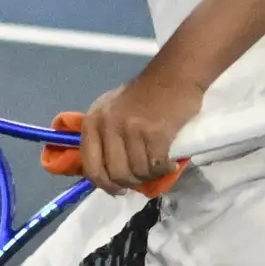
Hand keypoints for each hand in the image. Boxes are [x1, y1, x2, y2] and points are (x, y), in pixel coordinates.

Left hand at [75, 63, 205, 196]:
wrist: (174, 76)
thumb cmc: (144, 95)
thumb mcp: (111, 110)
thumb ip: (104, 137)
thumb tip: (106, 173)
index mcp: (92, 122)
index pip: (90, 166)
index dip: (104, 184)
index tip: (118, 189)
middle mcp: (108, 126)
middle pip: (115, 174)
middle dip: (130, 183)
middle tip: (143, 179)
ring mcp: (131, 130)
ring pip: (137, 172)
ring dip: (150, 176)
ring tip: (158, 168)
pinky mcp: (155, 133)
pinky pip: (156, 165)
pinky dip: (164, 169)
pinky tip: (170, 163)